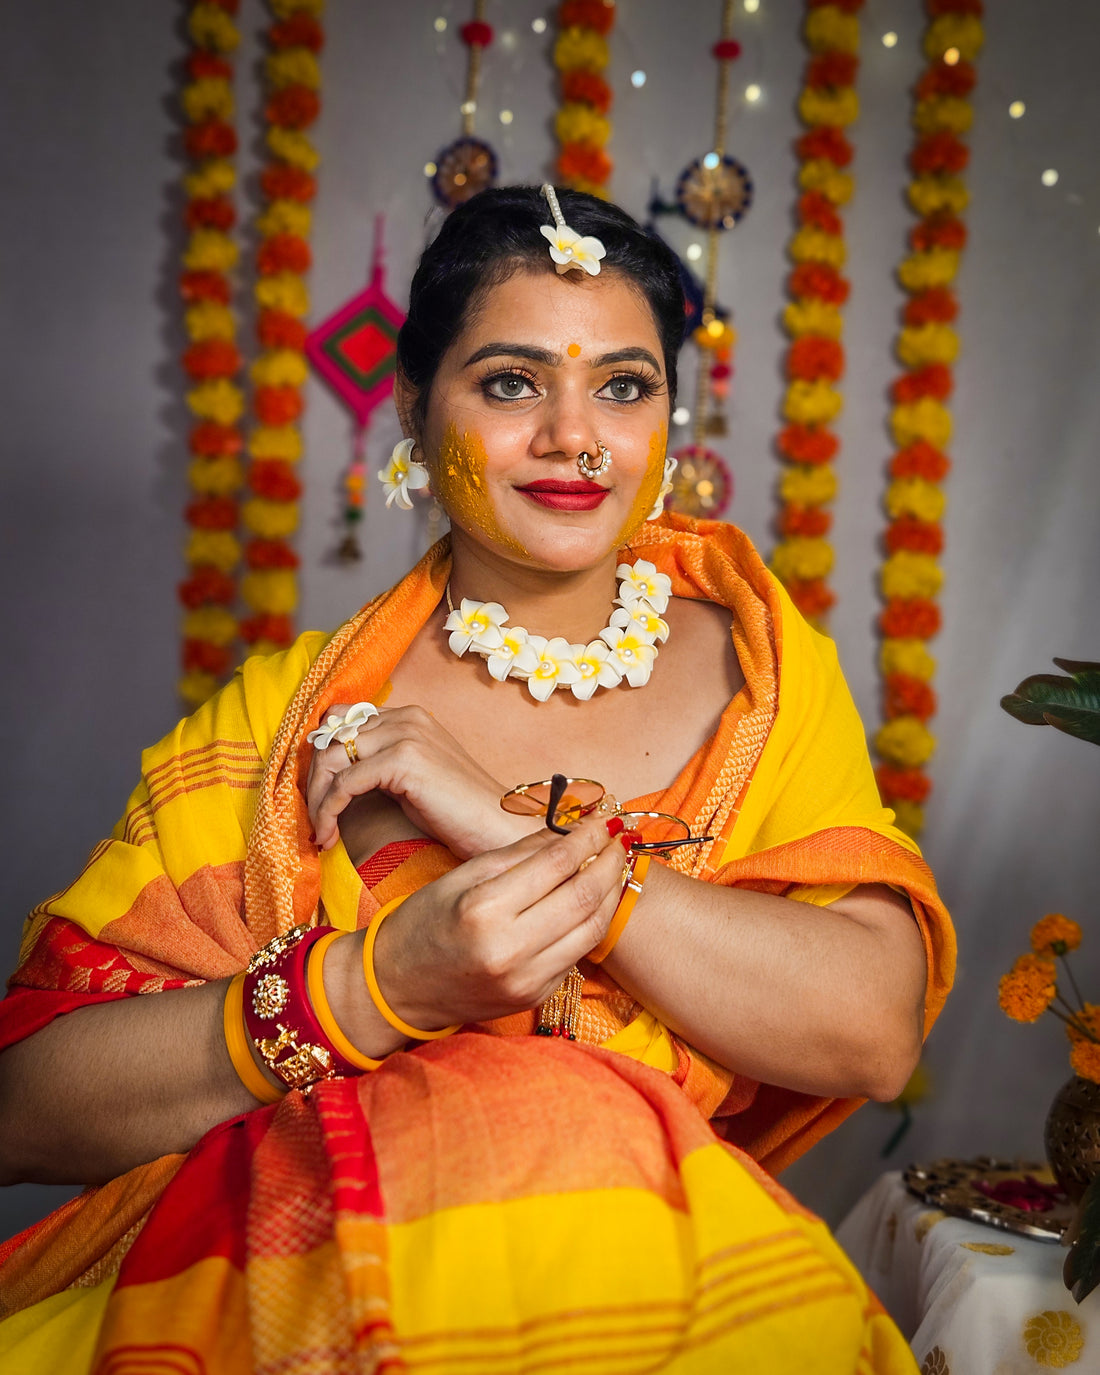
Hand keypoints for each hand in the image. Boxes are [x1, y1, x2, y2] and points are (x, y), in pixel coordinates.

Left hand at [306, 703, 538, 859]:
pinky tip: (329, 835)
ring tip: (321, 831)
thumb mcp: (409, 779)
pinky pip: (345, 783)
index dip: (321, 756)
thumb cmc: (457, 813)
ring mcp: (406, 734)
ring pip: (331, 758)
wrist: (498, 828)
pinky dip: (328, 811)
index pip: (341, 719)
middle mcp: (406, 717)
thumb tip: (331, 776)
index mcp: (408, 716)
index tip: (317, 794)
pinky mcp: (404, 760)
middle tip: (314, 818)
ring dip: (317, 799)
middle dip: (314, 780)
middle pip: (331, 736)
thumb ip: (377, 765)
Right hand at [370, 814, 630, 1030]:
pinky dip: (591, 923)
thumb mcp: (463, 876)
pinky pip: (576, 954)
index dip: (586, 836)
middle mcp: (509, 949)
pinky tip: (594, 899)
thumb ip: (520, 854)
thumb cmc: (424, 921)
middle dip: (610, 861)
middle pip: (584, 896)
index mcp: (484, 910)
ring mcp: (525, 980)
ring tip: (615, 864)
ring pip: (592, 929)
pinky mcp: (534, 997)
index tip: (602, 818)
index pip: (555, 864)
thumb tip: (569, 829)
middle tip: (620, 837)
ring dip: (611, 892)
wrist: (397, 986)